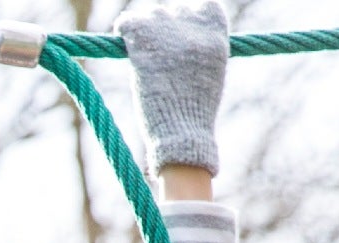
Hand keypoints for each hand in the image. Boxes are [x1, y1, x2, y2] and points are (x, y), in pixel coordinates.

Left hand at [116, 0, 229, 177]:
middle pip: (175, 11)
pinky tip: (122, 36)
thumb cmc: (194, 115)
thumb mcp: (209, 77)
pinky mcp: (145, 42)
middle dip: (165, 26)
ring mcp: (169, 34)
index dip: (190, 17)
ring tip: (141, 49)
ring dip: (145, 28)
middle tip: (156, 49)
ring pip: (152, 15)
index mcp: (216, 38)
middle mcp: (195, 29)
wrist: (183, 132)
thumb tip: (187, 46)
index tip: (180, 31)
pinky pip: (128, 21)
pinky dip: (124, 27)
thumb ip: (201, 53)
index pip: (207, 7)